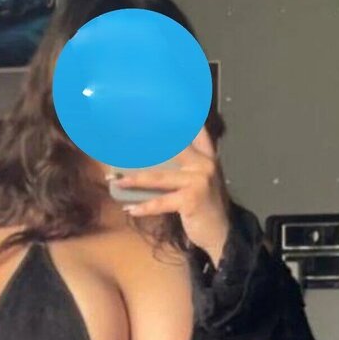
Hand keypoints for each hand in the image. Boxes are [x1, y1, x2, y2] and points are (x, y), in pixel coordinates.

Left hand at [109, 126, 230, 265]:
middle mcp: (204, 164)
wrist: (221, 232)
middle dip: (148, 144)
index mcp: (207, 156)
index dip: (181, 118)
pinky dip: (144, 207)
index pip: (195, 131)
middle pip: (172, 148)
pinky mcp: (190, 200)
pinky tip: (130, 209)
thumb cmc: (205, 205)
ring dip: (135, 180)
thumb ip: (187, 163)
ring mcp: (198, 181)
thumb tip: (154, 155)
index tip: (160, 106)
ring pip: (159, 178)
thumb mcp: (201, 179)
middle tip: (124, 140)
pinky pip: (161, 203)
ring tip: (117, 181)